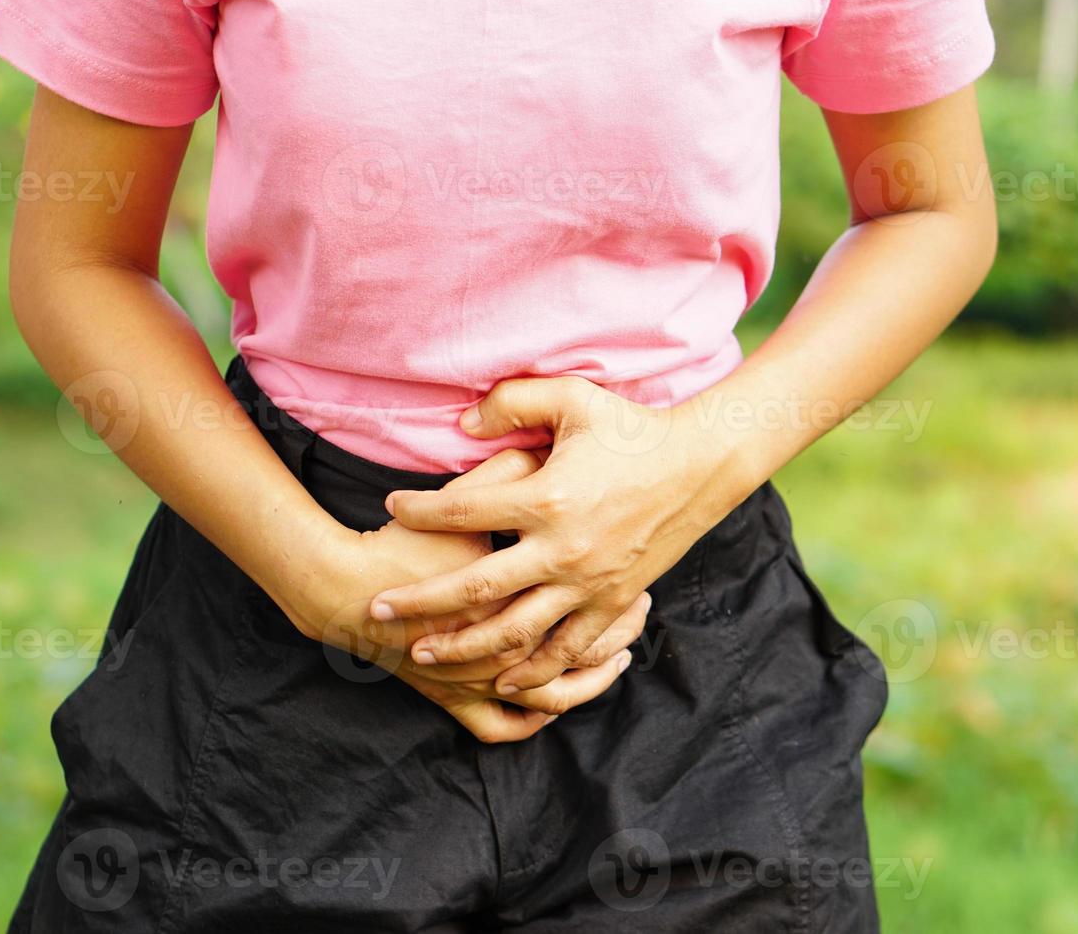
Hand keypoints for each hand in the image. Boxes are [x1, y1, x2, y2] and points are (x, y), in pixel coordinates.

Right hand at [286, 447, 648, 742]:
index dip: (615, 560)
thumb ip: (511, 461)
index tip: (633, 546)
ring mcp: (483, 676)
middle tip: (641, 600)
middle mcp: (510, 635)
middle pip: (586, 642)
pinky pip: (507, 727)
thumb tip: (549, 445)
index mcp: (519, 577)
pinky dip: (532, 718)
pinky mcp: (457, 700)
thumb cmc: (402, 540)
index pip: (584, 579)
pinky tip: (554, 701)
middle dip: (622, 627)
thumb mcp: (463, 492)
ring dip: (594, 677)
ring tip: (618, 655)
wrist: (340, 588)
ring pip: (558, 691)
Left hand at [371, 377, 755, 693]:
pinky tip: (502, 679)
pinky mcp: (611, 603)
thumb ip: (512, 403)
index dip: (419, 511)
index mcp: (546, 497)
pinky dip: (533, 670)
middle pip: (475, 588)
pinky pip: (567, 649)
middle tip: (376, 609)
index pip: (463, 510)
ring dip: (465, 648)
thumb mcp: (573, 398)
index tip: (389, 508)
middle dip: (421, 603)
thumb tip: (461, 425)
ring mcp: (587, 584)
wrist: (700, 466)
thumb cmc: (632, 428)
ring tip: (423, 654)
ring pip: (515, 632)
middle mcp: (562, 549)